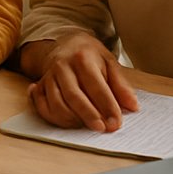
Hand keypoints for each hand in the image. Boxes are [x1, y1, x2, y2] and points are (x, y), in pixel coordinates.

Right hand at [22, 33, 139, 131]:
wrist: (65, 44)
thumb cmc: (90, 56)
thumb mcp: (109, 63)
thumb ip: (121, 85)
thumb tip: (132, 106)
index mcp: (82, 58)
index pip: (96, 86)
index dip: (107, 106)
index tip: (115, 123)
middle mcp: (62, 66)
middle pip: (74, 96)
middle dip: (89, 115)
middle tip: (102, 129)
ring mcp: (48, 76)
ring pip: (56, 103)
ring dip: (72, 119)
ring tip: (86, 126)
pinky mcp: (39, 86)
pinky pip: (43, 106)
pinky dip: (54, 117)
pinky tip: (67, 121)